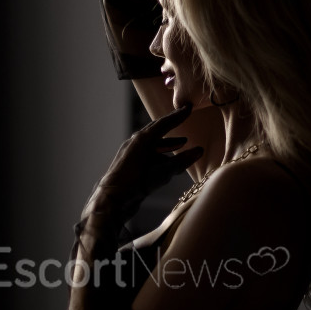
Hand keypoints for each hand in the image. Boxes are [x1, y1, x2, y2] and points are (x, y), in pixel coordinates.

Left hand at [81, 103, 203, 225]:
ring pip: (152, 145)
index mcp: (141, 140)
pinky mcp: (129, 166)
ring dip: (167, 144)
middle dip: (172, 126)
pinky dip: (160, 156)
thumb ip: (180, 162)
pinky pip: (148, 156)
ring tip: (181, 144)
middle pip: (156, 131)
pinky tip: (168, 164)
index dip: (177, 116)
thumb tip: (199, 151)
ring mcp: (130, 155)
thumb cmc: (135, 184)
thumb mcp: (161, 172)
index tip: (188, 108)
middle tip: (184, 119)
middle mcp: (134, 144)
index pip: (163, 124)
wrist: (111, 201)